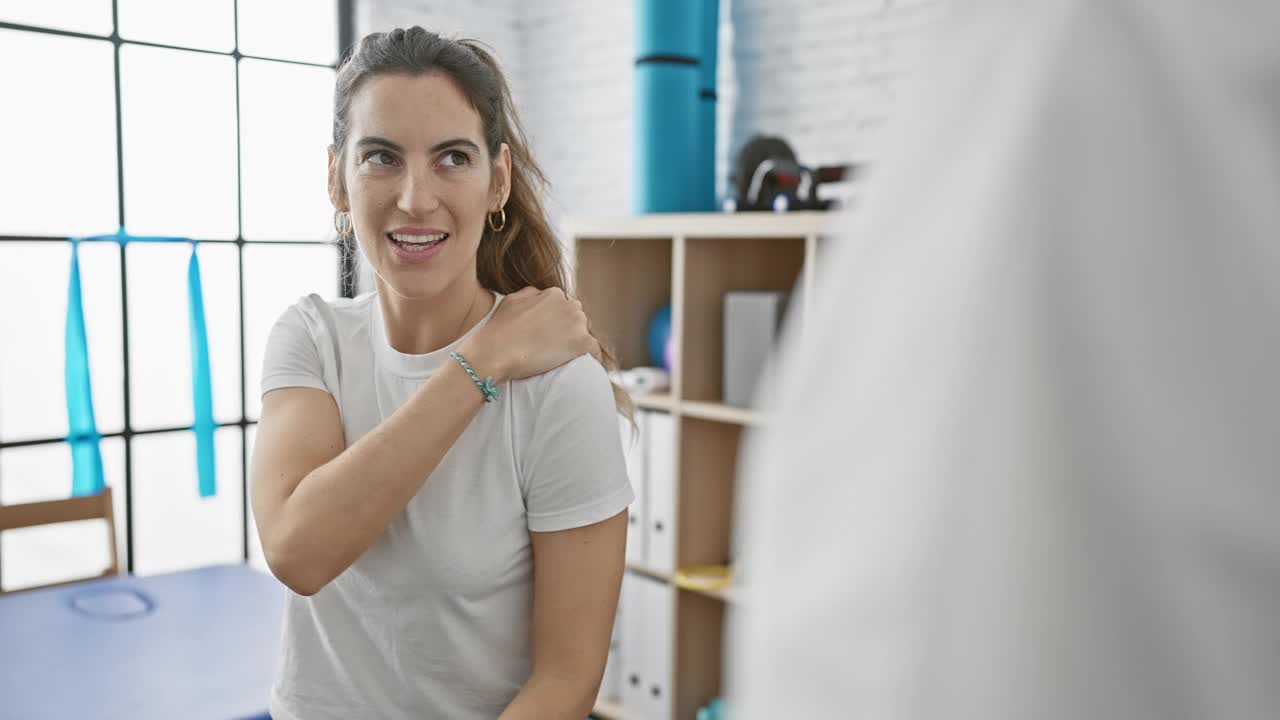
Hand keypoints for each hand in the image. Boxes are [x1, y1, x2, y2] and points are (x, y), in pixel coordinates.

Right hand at [460, 287, 600, 381]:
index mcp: (553, 294)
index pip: (563, 305)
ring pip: (585, 332)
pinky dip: (589, 357)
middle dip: (568, 329)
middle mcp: (568, 305)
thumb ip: (532, 295)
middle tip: (555, 346)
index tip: (549, 334)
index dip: (557, 321)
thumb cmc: (499, 329)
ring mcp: (576, 324)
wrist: (496, 352)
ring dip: (577, 343)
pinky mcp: (581, 343)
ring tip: (562, 357)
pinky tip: (579, 364)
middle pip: (576, 317)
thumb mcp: (512, 300)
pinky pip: (594, 350)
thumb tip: (541, 295)